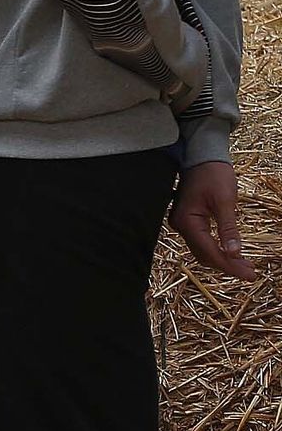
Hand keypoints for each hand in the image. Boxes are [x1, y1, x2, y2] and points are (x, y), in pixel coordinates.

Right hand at [169, 161, 255, 281]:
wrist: (201, 154)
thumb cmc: (213, 173)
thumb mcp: (224, 200)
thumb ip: (228, 228)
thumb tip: (234, 253)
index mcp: (187, 221)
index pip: (209, 252)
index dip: (230, 266)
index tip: (250, 275)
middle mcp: (180, 225)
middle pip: (204, 255)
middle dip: (227, 266)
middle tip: (250, 272)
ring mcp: (182, 223)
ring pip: (203, 251)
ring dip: (223, 260)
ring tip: (245, 265)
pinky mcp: (188, 221)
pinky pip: (202, 241)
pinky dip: (217, 250)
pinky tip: (231, 253)